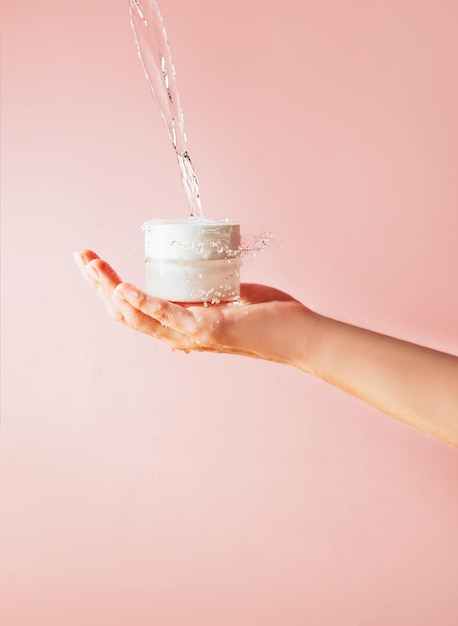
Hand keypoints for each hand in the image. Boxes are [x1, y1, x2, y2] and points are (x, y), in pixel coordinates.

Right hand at [74, 250, 314, 368]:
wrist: (301, 337)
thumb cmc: (270, 318)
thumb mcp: (232, 300)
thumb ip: (213, 295)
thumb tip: (204, 280)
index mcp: (182, 327)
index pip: (134, 310)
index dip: (109, 288)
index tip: (93, 262)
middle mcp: (180, 335)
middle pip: (126, 313)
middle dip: (98, 284)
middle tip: (81, 255)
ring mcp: (193, 335)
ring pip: (138, 316)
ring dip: (110, 289)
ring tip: (92, 265)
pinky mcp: (210, 330)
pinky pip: (169, 316)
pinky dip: (144, 302)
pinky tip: (123, 288)